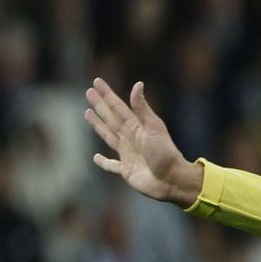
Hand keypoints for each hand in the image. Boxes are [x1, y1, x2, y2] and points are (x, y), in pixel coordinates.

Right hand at [84, 78, 202, 205]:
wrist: (172, 179)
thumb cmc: (165, 153)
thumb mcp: (154, 127)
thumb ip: (142, 108)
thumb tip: (138, 83)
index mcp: (137, 127)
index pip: (118, 107)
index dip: (107, 95)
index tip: (97, 82)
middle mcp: (130, 139)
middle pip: (111, 119)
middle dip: (100, 106)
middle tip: (89, 92)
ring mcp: (127, 154)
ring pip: (108, 136)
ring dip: (98, 126)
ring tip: (88, 113)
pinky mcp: (126, 170)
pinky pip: (111, 165)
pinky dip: (103, 162)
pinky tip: (96, 157)